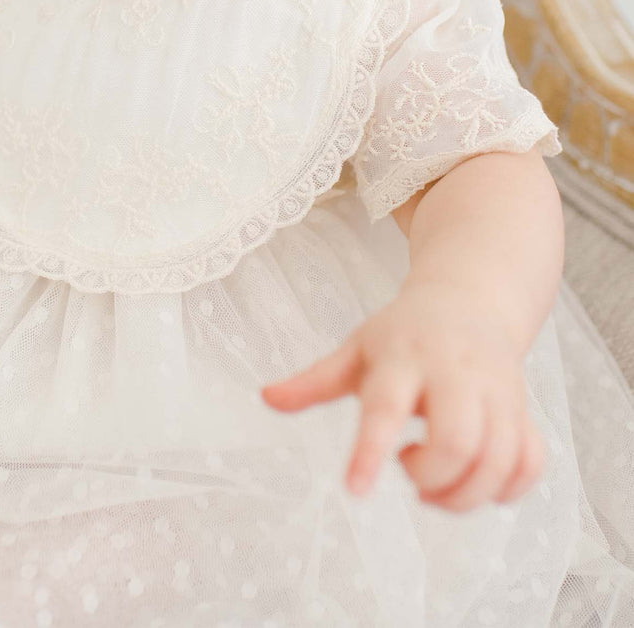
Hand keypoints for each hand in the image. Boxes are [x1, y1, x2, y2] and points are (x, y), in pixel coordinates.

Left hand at [259, 284, 546, 511]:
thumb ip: (313, 381)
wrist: (468, 302)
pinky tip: (475, 483)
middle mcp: (454, 373)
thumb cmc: (401, 334)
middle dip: (432, 479)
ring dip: (465, 494)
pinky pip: (530, 465)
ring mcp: (496, 392)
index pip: (386, 407)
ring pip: (498, 460)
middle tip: (408, 473)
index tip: (354, 489)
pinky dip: (506, 490)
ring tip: (432, 484)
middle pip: (456, 442)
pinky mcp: (524, 410)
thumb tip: (265, 398)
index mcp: (403, 357)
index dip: (370, 451)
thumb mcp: (354, 350)